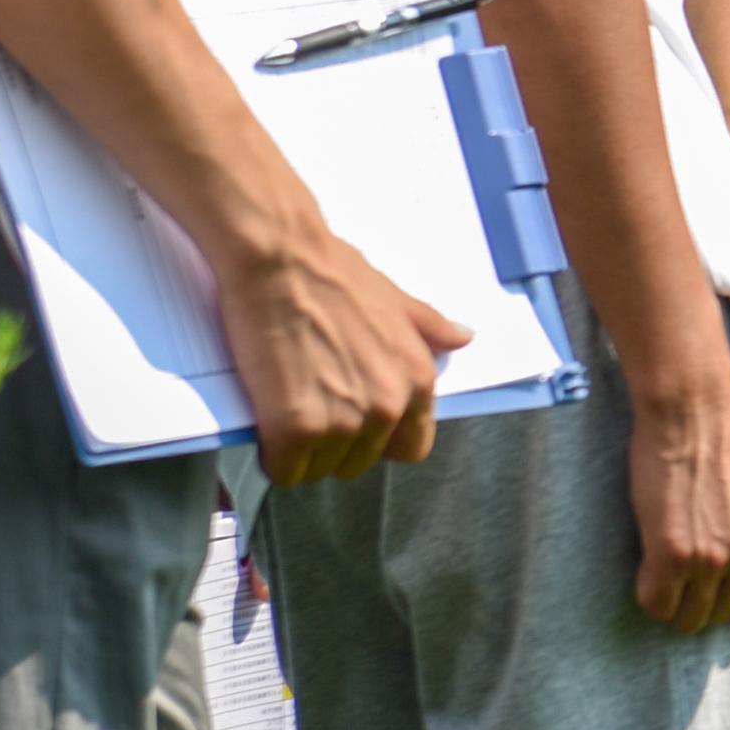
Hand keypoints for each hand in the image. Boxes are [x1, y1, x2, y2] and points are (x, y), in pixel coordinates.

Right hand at [215, 226, 469, 483]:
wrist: (279, 258)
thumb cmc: (332, 272)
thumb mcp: (395, 299)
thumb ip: (430, 327)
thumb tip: (463, 337)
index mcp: (415, 381)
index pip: (410, 449)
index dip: (379, 441)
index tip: (354, 424)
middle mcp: (387, 407)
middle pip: (358, 464)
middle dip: (333, 445)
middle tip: (308, 407)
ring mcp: (342, 422)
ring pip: (319, 471)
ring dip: (300, 452)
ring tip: (283, 408)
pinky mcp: (295, 429)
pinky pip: (285, 470)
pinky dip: (273, 455)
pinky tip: (265, 423)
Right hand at [626, 382, 729, 632]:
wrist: (693, 417)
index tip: (724, 592)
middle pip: (721, 617)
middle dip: (703, 598)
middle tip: (688, 566)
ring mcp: (712, 560)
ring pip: (688, 619)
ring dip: (675, 599)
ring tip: (669, 568)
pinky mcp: (671, 555)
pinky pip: (656, 605)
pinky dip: (650, 594)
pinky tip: (650, 567)